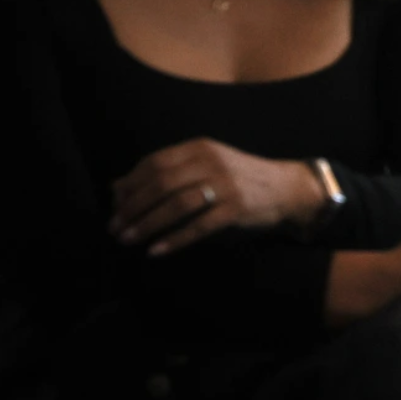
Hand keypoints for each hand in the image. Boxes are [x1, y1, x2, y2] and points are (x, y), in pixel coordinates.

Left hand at [110, 137, 325, 255]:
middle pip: (161, 183)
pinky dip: (174, 239)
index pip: (155, 163)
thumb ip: (165, 173)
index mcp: (201, 148)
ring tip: (128, 239)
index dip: (130, 185)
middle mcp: (212, 162)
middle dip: (132, 207)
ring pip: (176, 204)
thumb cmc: (239, 178)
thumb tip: (116, 187)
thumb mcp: (204, 166)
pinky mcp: (235, 209)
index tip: (114, 205)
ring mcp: (225, 185)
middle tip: (115, 228)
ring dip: (147, 224)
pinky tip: (156, 250)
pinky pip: (198, 226)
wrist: (286, 188)